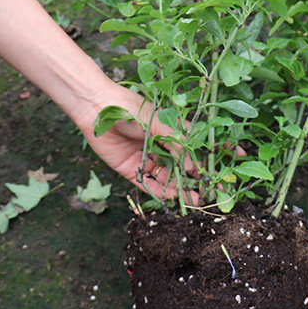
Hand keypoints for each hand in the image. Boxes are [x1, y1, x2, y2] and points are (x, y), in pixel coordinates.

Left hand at [74, 80, 201, 204]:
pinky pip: (146, 182)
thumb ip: (176, 144)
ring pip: (164, 177)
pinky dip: (158, 191)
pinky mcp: (129, 168)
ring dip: (178, 189)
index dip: (198, 163)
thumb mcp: (159, 123)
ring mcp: (144, 157)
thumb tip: (191, 166)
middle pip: (177, 167)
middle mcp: (157, 145)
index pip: (187, 150)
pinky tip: (172, 197)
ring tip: (192, 200)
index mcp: (167, 131)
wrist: (97, 108)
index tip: (210, 176)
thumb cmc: (131, 108)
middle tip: (204, 194)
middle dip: (190, 180)